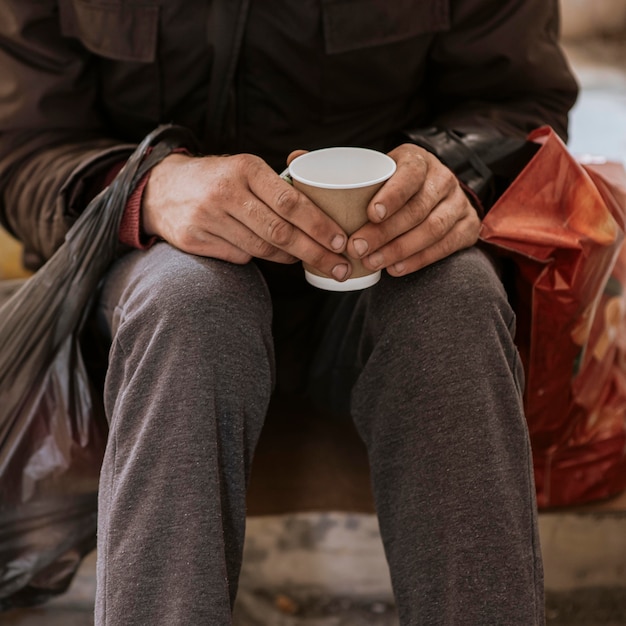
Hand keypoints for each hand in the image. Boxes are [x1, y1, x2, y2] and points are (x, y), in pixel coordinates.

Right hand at [142, 153, 351, 280]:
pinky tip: (269, 253)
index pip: (291, 202)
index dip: (319, 225)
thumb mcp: (246, 168)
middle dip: (315, 252)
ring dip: (290, 257)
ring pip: (262, 248)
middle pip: (280, 232)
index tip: (340, 241)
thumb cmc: (219, 179)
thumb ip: (281, 183)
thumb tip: (327, 203)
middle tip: (339, 266)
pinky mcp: (194, 239)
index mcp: (246, 168)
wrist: (162, 188)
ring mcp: (207, 218)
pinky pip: (239, 256)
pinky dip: (258, 257)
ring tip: (310, 259)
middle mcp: (225, 192)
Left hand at [346, 143, 480, 275]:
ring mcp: (459, 202)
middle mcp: (443, 178)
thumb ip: (359, 186)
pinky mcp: (468, 226)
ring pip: (432, 228)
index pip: (409, 174)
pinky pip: (446, 246)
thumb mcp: (379, 178)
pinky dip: (419, 260)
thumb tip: (319, 201)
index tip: (371, 214)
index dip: (391, 195)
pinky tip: (396, 268)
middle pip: (417, 208)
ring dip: (399, 249)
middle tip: (358, 248)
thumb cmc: (392, 190)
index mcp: (418, 160)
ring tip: (373, 262)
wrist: (432, 197)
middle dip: (385, 232)